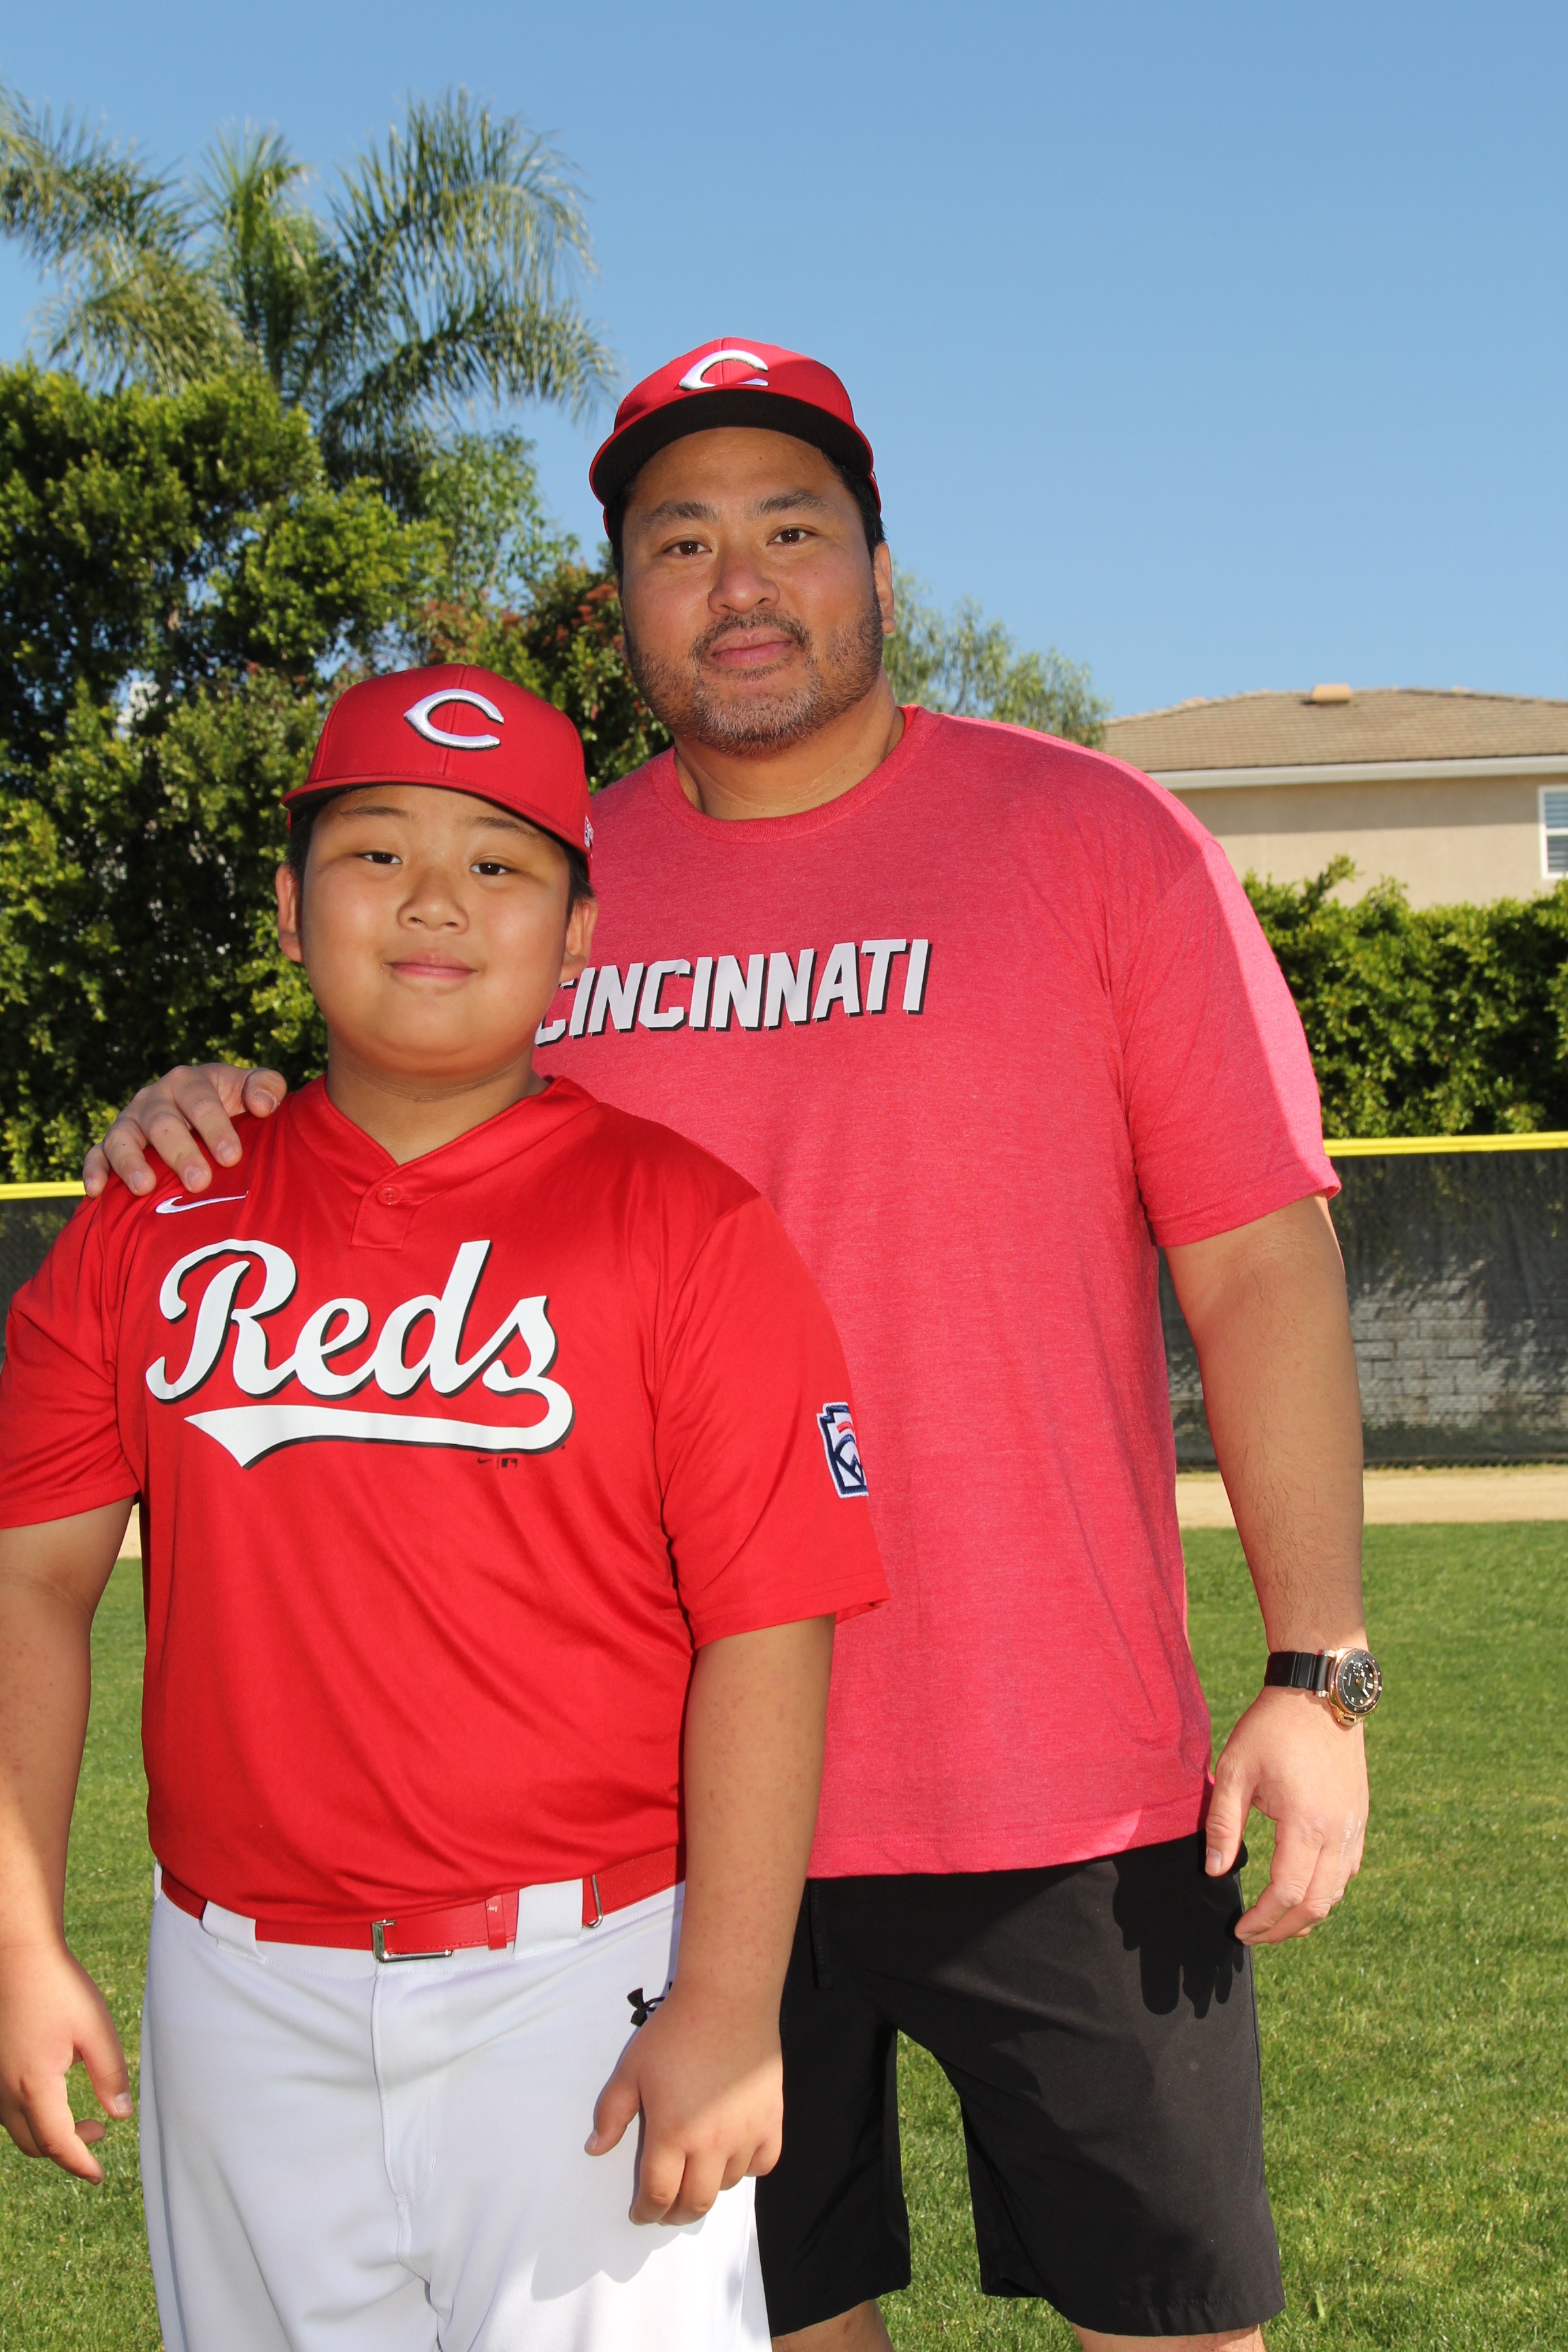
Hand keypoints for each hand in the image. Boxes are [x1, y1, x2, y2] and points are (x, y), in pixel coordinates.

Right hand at [0, 1939, 130, 2182]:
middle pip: (35, 2144)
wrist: (18, 1957)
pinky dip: (33, 2116)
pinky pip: (9, 2110)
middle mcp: (7, 2091)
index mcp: (35, 2086)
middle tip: (100, 2133)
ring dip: (49, 2134)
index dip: (80, 2163)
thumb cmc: (60, 1988)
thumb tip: (121, 2115)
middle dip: (68, 2150)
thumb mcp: (96, 2030)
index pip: (58, 2143)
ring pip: (19, 2129)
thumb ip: (110, 2075)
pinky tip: (56, 2094)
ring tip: (86, 2118)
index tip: (99, 2175)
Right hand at [81, 1064, 286, 1197]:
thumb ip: (267, 1087)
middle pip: (163, 1123)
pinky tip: (97, 1190)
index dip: (215, 1127)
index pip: (200, 1101)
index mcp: (190, 1082)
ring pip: (123, 1138)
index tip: (232, 1157)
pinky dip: (93, 1170)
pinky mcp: (111, 1144)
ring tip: (145, 1188)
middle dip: (180, 1152)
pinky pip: (96, 1154)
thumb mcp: (253, 1090)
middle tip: (199, 1182)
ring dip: (131, 1162)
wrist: (204, 1118)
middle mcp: (155, 1098)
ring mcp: (130, 1121)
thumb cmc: (234, 1107)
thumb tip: (262, 1105)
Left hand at [586, 1986, 782, 2224]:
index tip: (641, 2212)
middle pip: (695, 2203)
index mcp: (672, 2134)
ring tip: (697, 2173)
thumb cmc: (675, 2033)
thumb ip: (611, 2113)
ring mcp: (746, 2135)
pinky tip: (733, 2156)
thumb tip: (595, 2148)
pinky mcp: (772, 2121)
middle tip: (666, 2207)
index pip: (658, 2195)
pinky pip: (762, 2164)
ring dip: (709, 2187)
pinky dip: (746, 2169)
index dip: (646, 2211)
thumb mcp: (631, 2070)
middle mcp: (711, 2144)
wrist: (727, 2001)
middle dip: (676, 2214)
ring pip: (728, 2185)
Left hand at [1205, 1685, 1368, 1944]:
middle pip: (1319, 1905)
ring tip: (1276, 1921)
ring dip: (1308, 1915)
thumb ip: (1224, 1824)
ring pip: (1338, 1892)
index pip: (1288, 1894)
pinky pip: (1349, 1871)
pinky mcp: (1359, 1817)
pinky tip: (1304, 1891)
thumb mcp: (1236, 1770)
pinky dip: (1327, 1891)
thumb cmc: (1272, 1728)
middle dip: (1285, 1929)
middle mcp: (1338, 1833)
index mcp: (1306, 1825)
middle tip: (1255, 1936)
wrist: (1319, 1693)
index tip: (1240, 1930)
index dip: (1263, 1920)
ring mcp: (1354, 1826)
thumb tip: (1216, 1870)